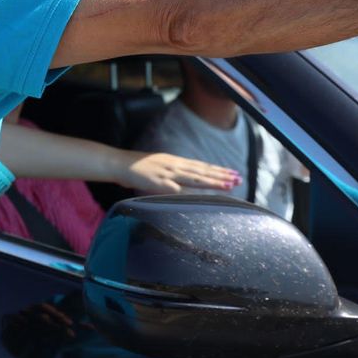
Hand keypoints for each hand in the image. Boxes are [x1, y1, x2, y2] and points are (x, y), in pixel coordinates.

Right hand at [110, 150, 239, 193]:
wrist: (119, 163)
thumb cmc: (135, 167)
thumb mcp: (157, 166)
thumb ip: (170, 173)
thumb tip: (180, 181)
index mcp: (175, 161)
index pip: (200, 166)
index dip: (216, 170)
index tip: (232, 172)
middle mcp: (175, 165)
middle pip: (202, 171)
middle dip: (221, 175)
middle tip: (238, 178)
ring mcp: (168, 174)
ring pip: (195, 178)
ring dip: (213, 182)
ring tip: (229, 185)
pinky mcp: (159, 183)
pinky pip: (178, 189)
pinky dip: (192, 192)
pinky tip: (203, 196)